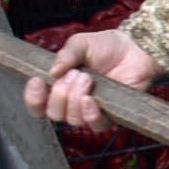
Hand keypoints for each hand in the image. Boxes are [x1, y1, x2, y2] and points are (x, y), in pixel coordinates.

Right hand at [24, 28, 157, 128]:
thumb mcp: (80, 43)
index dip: (34, 98)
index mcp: (60, 86)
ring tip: (87, 78)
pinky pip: (95, 125)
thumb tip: (52, 72)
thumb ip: (65, 55)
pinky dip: (90, 113)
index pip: (38, 104)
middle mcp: (72, 102)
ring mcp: (91, 111)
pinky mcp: (110, 116)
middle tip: (75, 74)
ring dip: (76, 98)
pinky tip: (91, 99)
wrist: (135, 49)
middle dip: (60, 93)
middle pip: (54, 113)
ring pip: (72, 119)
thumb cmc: (106, 47)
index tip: (37, 81)